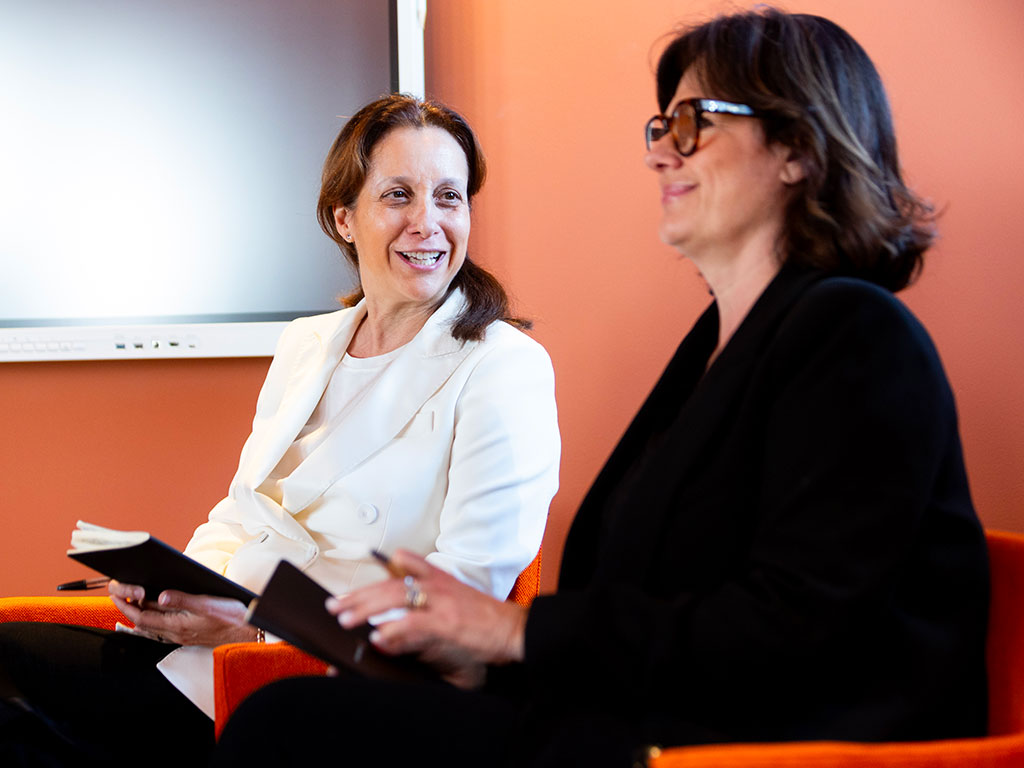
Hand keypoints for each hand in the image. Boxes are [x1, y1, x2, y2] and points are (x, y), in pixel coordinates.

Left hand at [108, 580, 255, 645]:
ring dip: (139, 614)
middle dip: (128, 608)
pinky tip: (154, 614)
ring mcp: (182, 634)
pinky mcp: (189, 633)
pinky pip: (163, 628)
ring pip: (152, 626)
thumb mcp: (208, 604)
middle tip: (117, 593)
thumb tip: (160, 595)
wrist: (249, 632)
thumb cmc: (232, 618)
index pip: (142, 617)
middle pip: (143, 622)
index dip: (126, 606)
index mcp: (178, 625)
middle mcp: (176, 632)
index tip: (115, 594)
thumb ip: (183, 600)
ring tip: (130, 602)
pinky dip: (153, 620)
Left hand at [326, 550, 526, 688]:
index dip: (378, 569)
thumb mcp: (459, 595)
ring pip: (395, 599)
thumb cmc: (487, 617)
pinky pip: (413, 624)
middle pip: (390, 584)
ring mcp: (441, 603)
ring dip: (366, 609)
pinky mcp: (446, 623)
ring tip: (345, 619)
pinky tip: (377, 638)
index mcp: (441, 577)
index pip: (406, 564)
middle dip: (359, 595)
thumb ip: (433, 595)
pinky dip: (393, 631)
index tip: (360, 576)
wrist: (514, 628)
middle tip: (335, 605)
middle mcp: (438, 585)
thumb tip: (403, 609)